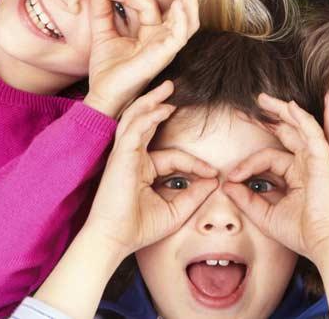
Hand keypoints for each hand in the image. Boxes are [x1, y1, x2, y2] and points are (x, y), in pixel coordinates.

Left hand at [83, 0, 200, 117]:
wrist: (101, 94)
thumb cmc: (106, 69)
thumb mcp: (102, 32)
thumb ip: (103, 11)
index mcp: (152, 33)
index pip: (148, 4)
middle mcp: (163, 38)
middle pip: (182, 5)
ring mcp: (167, 46)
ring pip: (188, 16)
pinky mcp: (166, 54)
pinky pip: (182, 33)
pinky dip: (183, 16)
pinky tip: (180, 1)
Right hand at [84, 83, 219, 255]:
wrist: (114, 240)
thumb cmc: (138, 228)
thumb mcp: (175, 211)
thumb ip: (194, 195)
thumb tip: (213, 181)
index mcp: (142, 169)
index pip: (173, 156)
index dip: (195, 164)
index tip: (214, 174)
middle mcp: (132, 158)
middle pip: (146, 123)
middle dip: (158, 104)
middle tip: (171, 88)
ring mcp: (125, 155)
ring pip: (137, 119)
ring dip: (151, 101)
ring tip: (166, 87)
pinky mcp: (121, 155)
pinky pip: (134, 128)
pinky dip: (147, 116)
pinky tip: (161, 108)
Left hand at [223, 94, 328, 260]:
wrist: (322, 243)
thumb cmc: (300, 232)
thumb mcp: (265, 214)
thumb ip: (245, 199)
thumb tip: (226, 184)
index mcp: (297, 175)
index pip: (268, 157)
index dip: (247, 164)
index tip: (230, 176)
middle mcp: (307, 163)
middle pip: (286, 132)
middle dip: (266, 118)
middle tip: (245, 109)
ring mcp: (316, 159)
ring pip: (298, 126)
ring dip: (281, 110)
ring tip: (262, 99)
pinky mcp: (323, 158)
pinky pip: (311, 132)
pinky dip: (301, 118)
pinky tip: (289, 106)